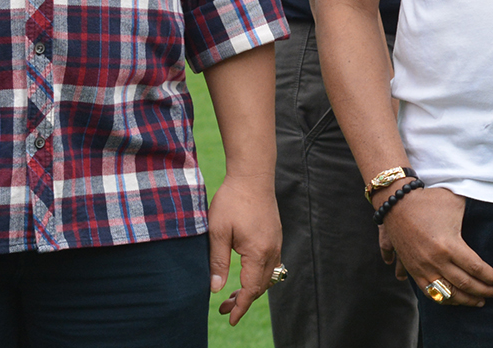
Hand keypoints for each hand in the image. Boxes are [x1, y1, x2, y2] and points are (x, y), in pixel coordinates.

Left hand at [209, 172, 280, 325]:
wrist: (252, 175)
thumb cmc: (232, 200)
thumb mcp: (218, 231)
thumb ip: (218, 262)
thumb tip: (216, 289)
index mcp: (258, 253)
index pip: (251, 290)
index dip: (240, 306)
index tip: (230, 318)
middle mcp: (272, 251)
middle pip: (261, 287)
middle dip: (244, 300)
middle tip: (224, 308)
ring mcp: (276, 243)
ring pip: (267, 276)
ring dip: (251, 288)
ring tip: (232, 295)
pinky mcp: (274, 235)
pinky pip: (270, 264)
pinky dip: (258, 274)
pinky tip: (245, 273)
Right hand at [380, 187, 492, 306]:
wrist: (395, 202)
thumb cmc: (427, 199)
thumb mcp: (454, 202)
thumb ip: (474, 210)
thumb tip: (492, 212)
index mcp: (448, 244)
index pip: (477, 269)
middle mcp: (435, 260)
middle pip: (466, 285)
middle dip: (486, 291)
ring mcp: (422, 267)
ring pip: (449, 294)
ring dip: (468, 300)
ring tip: (481, 301)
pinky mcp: (413, 269)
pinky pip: (431, 293)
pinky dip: (447, 300)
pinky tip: (457, 299)